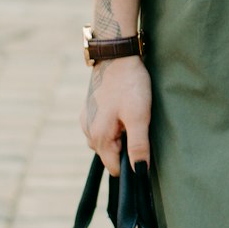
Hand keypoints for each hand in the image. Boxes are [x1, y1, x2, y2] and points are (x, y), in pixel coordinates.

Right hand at [80, 54, 151, 174]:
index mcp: (98, 138)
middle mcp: (87, 132)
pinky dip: (113, 124)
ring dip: (119, 135)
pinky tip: (122, 108)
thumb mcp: (139, 117)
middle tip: (138, 125)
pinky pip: (102, 127)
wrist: (116, 54)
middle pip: (110, 155)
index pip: (115, 169)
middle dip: (125, 147)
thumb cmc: (129, 85)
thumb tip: (139, 173)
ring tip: (131, 114)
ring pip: (106, 141)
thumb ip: (138, 146)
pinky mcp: (89, 110)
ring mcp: (86, 120)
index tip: (142, 147)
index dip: (131, 164)